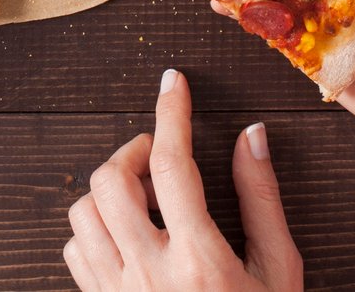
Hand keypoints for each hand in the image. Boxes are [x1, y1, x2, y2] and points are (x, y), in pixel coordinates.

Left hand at [64, 69, 301, 291]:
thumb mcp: (279, 270)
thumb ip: (262, 200)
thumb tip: (251, 135)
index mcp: (199, 261)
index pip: (170, 164)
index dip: (170, 113)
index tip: (173, 82)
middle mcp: (149, 275)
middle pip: (111, 181)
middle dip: (132, 151)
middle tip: (160, 157)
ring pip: (83, 213)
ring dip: (110, 190)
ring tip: (146, 197)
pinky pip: (75, 252)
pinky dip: (93, 230)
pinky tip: (127, 234)